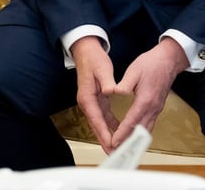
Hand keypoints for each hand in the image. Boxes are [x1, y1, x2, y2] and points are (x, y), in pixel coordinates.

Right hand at [71, 36, 120, 152]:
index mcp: (87, 97)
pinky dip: (110, 125)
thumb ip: (107, 81)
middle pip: (96, 126)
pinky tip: (118, 130)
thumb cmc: (93, 59)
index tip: (112, 145)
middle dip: (105, 141)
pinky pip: (103, 117)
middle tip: (114, 154)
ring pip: (99, 123)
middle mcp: (87, 102)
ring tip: (117, 148)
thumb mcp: (102, 68)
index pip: (97, 120)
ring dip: (108, 135)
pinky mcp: (95, 100)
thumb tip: (111, 91)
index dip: (104, 133)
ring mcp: (90, 102)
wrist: (86, 51)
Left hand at [109, 37, 187, 147]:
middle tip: (116, 150)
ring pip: (146, 129)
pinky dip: (140, 132)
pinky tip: (133, 135)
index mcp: (145, 100)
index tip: (114, 142)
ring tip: (123, 146)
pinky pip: (149, 124)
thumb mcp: (134, 70)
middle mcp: (153, 108)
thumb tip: (115, 93)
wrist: (169, 60)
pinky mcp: (157, 107)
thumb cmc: (151, 64)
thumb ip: (125, 84)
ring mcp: (157, 109)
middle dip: (128, 142)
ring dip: (134, 139)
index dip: (122, 133)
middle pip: (139, 131)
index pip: (132, 121)